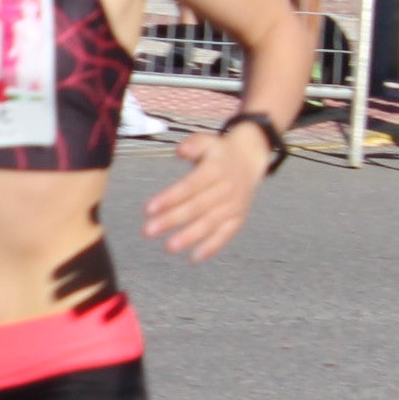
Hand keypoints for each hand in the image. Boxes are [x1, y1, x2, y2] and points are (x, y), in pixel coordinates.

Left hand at [142, 120, 274, 261]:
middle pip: (197, 207)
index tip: (148, 209)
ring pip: (210, 223)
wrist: (250, 158)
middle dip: (171, 220)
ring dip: (189, 237)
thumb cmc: (220, 152)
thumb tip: (180, 150)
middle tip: (148, 231)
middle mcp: (226, 189)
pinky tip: (194, 258)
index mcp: (216, 169)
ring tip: (169, 247)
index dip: (169, 198)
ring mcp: (234, 206)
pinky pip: (226, 235)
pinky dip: (212, 247)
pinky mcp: (238, 218)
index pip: (190, 186)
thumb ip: (193, 144)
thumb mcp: (207, 141)